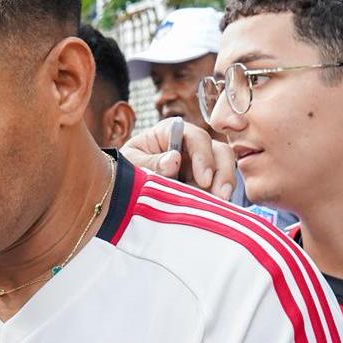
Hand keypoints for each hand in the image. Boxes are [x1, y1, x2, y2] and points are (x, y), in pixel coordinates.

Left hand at [120, 117, 236, 200]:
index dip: (204, 156)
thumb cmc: (125, 167)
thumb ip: (151, 162)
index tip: (204, 179)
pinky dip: (218, 199)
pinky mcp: (202, 182)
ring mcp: (199, 164)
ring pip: (224, 169)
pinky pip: (218, 188)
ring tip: (219, 206)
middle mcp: (190, 145)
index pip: (196, 137)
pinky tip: (215, 211)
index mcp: (171, 132)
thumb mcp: (131, 163)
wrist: (119, 187)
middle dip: (222, 173)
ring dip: (224, 187)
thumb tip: (174, 160)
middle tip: (220, 196)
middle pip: (219, 151)